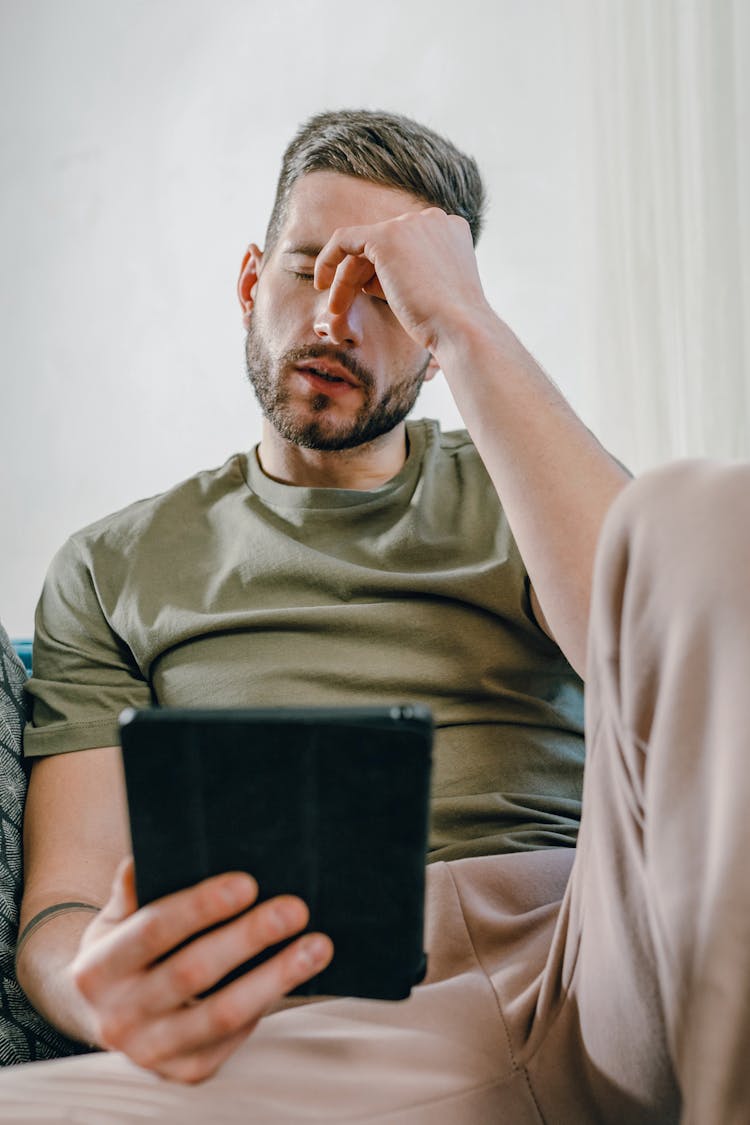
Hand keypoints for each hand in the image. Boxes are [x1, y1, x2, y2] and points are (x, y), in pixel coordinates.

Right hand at [70, 858, 332, 1082]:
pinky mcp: (185, 1071)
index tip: (248, 883)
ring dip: (276, 977)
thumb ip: (132, 891)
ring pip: (222, 1014)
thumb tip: (148, 856)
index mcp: (97, 970)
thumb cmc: (123, 950)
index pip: (153, 931)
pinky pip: (233, 1038)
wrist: (107, 1015)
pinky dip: (267, 1004)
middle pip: (193, 974)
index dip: (200, 907)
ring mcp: (151, 1051)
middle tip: (294, 909)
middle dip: (248, 938)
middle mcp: (118, 1018)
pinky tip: (294, 974)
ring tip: (317, 945)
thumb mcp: (114, 919)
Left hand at [313, 207, 490, 356]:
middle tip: (342, 306)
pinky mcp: (386, 236)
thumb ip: (407, 276)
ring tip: (335, 310)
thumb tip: (369, 279)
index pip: (405, 244)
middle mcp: (433, 219)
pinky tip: (322, 283)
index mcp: (450, 230)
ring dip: (346, 279)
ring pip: (363, 247)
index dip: (384, 271)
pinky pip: (344, 240)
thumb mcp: (432, 293)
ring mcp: (410, 225)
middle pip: (383, 243)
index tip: (373, 295)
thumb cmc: (449, 324)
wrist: (461, 328)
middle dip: (360, 274)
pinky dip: (329, 260)